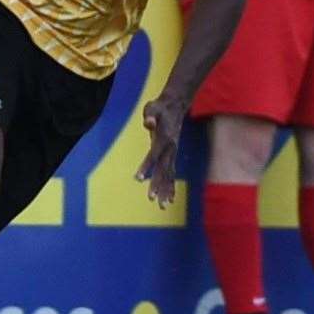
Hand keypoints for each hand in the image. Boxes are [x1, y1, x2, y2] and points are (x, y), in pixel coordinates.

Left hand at [135, 93, 186, 207]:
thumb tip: (148, 122)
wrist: (175, 106)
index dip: (146, 167)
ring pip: (169, 175)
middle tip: (151, 199)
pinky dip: (170, 187)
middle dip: (157, 185)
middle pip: (163, 169)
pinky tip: (169, 199)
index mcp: (164, 138)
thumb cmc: (160, 107)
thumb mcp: (153, 107)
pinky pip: (172, 174)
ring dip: (165, 190)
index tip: (139, 179)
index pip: (154, 155)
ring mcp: (173, 153)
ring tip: (162, 206)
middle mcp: (170, 149)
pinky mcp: (172, 156)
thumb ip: (150, 115)